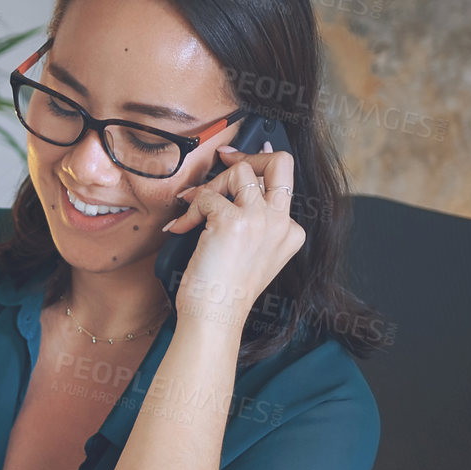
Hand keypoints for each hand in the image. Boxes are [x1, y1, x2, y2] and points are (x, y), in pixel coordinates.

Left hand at [160, 142, 305, 325]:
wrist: (215, 316)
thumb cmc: (224, 290)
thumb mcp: (250, 252)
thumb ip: (251, 220)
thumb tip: (234, 182)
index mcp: (290, 232)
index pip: (282, 183)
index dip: (255, 170)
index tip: (233, 162)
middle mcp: (281, 223)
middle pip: (281, 163)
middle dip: (250, 153)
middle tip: (223, 157)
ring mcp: (261, 220)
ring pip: (240, 171)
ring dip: (209, 185)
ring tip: (194, 208)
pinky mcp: (233, 221)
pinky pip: (206, 196)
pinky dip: (189, 210)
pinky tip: (181, 229)